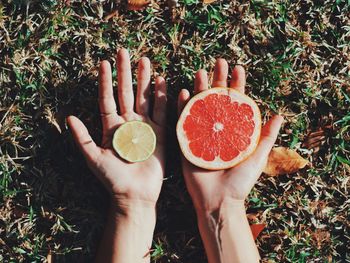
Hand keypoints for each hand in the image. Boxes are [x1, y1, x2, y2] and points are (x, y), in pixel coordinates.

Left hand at [67, 49, 166, 207]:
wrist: (134, 194)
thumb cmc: (112, 179)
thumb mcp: (93, 158)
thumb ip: (82, 137)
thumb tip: (68, 116)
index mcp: (111, 127)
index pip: (107, 98)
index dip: (105, 81)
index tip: (104, 62)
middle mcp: (128, 123)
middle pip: (126, 93)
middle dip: (125, 73)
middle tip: (124, 52)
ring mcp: (145, 127)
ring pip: (144, 98)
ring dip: (145, 80)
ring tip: (145, 61)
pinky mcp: (160, 134)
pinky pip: (162, 112)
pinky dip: (162, 97)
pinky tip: (162, 82)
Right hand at [177, 59, 282, 213]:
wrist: (219, 200)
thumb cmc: (239, 182)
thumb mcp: (257, 158)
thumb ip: (266, 137)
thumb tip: (280, 115)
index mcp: (234, 131)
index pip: (236, 103)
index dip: (237, 85)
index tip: (239, 68)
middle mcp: (217, 129)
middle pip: (217, 99)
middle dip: (218, 80)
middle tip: (218, 62)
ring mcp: (201, 134)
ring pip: (199, 106)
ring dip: (199, 88)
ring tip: (199, 71)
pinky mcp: (187, 142)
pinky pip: (182, 121)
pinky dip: (182, 106)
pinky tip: (182, 92)